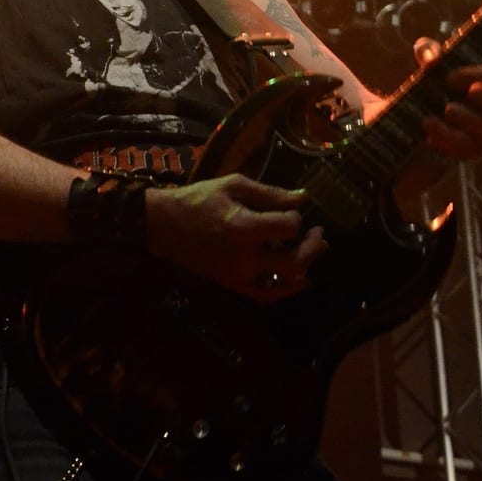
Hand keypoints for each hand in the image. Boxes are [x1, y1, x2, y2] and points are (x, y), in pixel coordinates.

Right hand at [147, 173, 325, 300]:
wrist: (163, 226)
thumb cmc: (198, 200)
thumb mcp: (234, 185)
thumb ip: (270, 194)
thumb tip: (303, 199)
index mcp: (242, 227)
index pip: (288, 228)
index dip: (297, 218)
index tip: (292, 210)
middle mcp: (243, 257)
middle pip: (294, 262)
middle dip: (313, 247)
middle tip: (318, 233)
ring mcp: (238, 275)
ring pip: (285, 282)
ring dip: (306, 266)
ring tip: (315, 250)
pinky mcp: (233, 285)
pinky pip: (266, 295)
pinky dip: (286, 289)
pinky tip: (301, 278)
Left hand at [413, 36, 481, 165]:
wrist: (429, 117)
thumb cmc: (440, 84)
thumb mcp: (430, 64)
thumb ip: (428, 53)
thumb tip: (431, 58)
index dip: (477, 75)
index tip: (450, 78)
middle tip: (472, 92)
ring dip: (471, 120)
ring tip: (446, 110)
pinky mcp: (476, 151)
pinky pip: (470, 151)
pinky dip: (449, 142)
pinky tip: (430, 134)